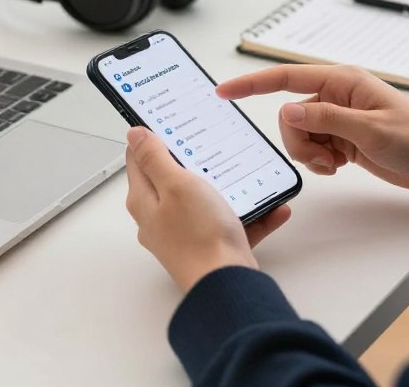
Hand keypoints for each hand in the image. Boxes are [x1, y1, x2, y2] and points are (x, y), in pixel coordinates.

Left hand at [124, 126, 291, 293]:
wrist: (227, 285)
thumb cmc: (199, 235)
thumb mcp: (176, 184)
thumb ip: (154, 158)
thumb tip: (134, 135)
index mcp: (145, 201)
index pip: (138, 160)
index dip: (150, 138)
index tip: (168, 123)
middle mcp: (160, 219)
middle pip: (171, 180)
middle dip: (192, 160)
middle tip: (211, 141)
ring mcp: (184, 235)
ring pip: (205, 201)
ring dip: (228, 187)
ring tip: (248, 174)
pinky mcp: (209, 248)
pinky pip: (232, 224)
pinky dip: (252, 214)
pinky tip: (275, 207)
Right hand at [217, 65, 408, 192]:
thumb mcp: (371, 129)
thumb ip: (326, 119)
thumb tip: (287, 110)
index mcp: (341, 82)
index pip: (285, 79)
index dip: (252, 84)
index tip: (224, 91)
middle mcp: (335, 96)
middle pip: (289, 116)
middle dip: (298, 141)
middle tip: (326, 157)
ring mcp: (337, 118)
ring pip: (298, 135)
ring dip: (310, 155)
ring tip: (338, 163)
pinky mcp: (342, 138)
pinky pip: (312, 148)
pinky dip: (320, 161)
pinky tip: (342, 165)